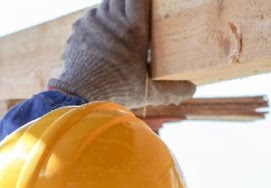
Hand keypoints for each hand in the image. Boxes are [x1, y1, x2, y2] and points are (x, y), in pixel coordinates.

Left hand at [48, 0, 193, 108]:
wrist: (78, 96)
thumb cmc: (117, 91)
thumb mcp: (150, 91)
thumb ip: (174, 89)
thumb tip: (192, 89)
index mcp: (134, 27)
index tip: (149, 5)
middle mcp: (111, 18)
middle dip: (130, 2)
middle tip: (137, 16)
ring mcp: (92, 21)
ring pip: (106, 4)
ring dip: (114, 11)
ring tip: (121, 28)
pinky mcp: (78, 28)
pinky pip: (91, 17)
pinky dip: (97, 23)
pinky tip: (103, 39)